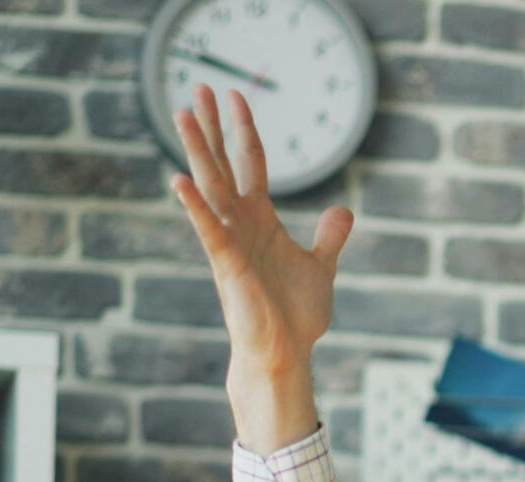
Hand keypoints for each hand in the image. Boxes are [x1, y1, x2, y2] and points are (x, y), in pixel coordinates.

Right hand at [170, 84, 350, 445]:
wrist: (286, 353)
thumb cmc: (296, 316)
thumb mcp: (321, 266)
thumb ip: (329, 236)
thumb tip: (343, 210)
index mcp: (262, 220)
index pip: (251, 164)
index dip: (244, 130)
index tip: (235, 96)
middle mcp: (241, 224)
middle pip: (223, 164)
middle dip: (213, 126)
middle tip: (197, 84)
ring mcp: (232, 242)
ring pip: (211, 188)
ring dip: (198, 151)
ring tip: (183, 113)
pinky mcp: (229, 266)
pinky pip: (209, 230)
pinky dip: (195, 206)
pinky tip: (180, 179)